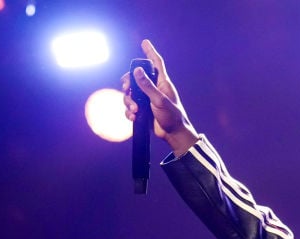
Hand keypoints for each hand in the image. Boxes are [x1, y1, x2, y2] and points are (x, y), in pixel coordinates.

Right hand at [121, 40, 199, 156]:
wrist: (174, 135)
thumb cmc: (173, 117)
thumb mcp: (159, 100)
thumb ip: (147, 86)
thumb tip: (137, 70)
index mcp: (162, 83)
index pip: (156, 63)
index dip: (150, 52)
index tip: (144, 42)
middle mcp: (155, 89)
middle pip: (135, 78)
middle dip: (127, 83)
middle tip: (126, 89)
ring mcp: (148, 99)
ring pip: (131, 93)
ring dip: (128, 101)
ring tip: (135, 110)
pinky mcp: (144, 109)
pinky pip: (131, 106)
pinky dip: (129, 111)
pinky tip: (133, 116)